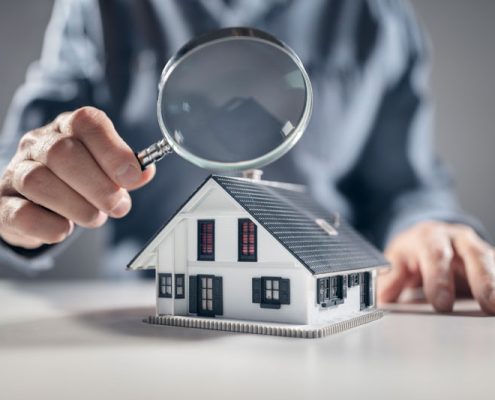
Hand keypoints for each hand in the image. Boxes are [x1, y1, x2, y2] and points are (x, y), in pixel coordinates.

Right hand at [0, 107, 154, 248]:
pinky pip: (20, 213)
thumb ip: (126, 171)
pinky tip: (65, 229)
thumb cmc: (77, 182)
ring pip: (39, 181)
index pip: (87, 123)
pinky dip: (49, 226)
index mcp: (68, 128)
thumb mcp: (106, 170)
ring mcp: (15, 171)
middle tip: (118, 207)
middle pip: (63, 153)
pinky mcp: (1, 204)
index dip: (113, 151)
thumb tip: (144, 172)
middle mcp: (38, 143)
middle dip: (99, 186)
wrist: (36, 202)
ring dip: (77, 206)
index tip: (132, 178)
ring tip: (94, 217)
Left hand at [378, 220, 494, 313]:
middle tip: (488, 305)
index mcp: (430, 238)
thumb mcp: (397, 259)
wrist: (429, 237)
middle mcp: (458, 239)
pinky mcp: (491, 260)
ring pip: (491, 262)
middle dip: (482, 280)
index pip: (435, 256)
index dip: (439, 279)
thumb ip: (392, 276)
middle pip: (473, 256)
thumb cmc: (413, 251)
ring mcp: (478, 248)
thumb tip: (382, 295)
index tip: (442, 304)